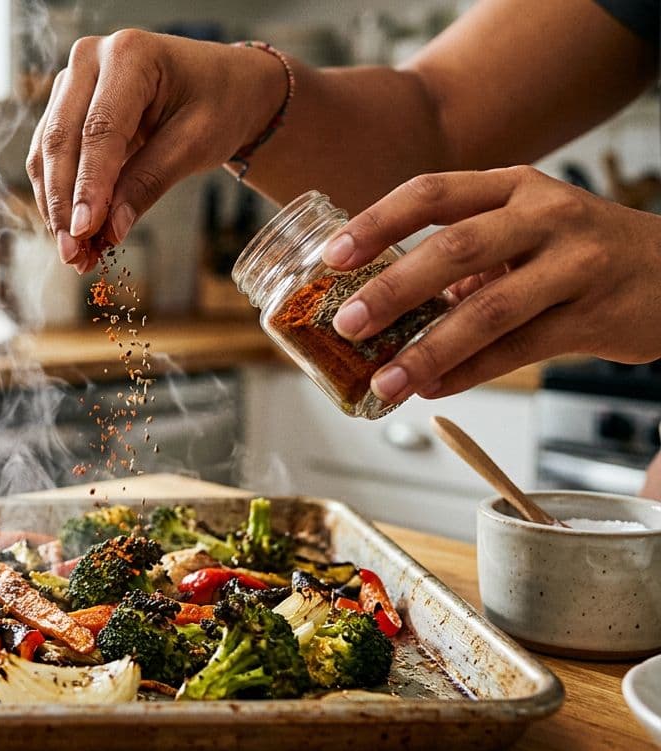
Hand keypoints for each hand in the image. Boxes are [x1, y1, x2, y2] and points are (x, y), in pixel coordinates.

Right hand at [25, 31, 285, 272]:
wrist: (224, 85)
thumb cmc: (220, 103)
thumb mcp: (196, 143)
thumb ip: (149, 182)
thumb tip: (110, 231)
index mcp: (130, 54)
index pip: (99, 130)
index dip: (89, 185)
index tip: (84, 232)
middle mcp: (90, 58)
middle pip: (62, 139)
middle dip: (64, 203)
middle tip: (73, 253)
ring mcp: (73, 80)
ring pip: (47, 150)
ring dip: (56, 205)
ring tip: (74, 253)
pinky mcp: (66, 104)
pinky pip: (50, 154)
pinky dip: (59, 195)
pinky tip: (73, 232)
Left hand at [321, 166, 660, 401]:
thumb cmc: (579, 250)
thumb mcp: (524, 225)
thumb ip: (461, 249)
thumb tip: (376, 293)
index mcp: (513, 185)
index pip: (432, 193)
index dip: (377, 223)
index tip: (332, 257)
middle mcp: (545, 216)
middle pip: (456, 249)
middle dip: (393, 290)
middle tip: (347, 323)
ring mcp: (575, 264)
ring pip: (489, 309)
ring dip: (428, 349)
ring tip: (385, 379)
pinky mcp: (595, 316)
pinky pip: (519, 350)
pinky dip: (469, 372)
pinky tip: (432, 388)